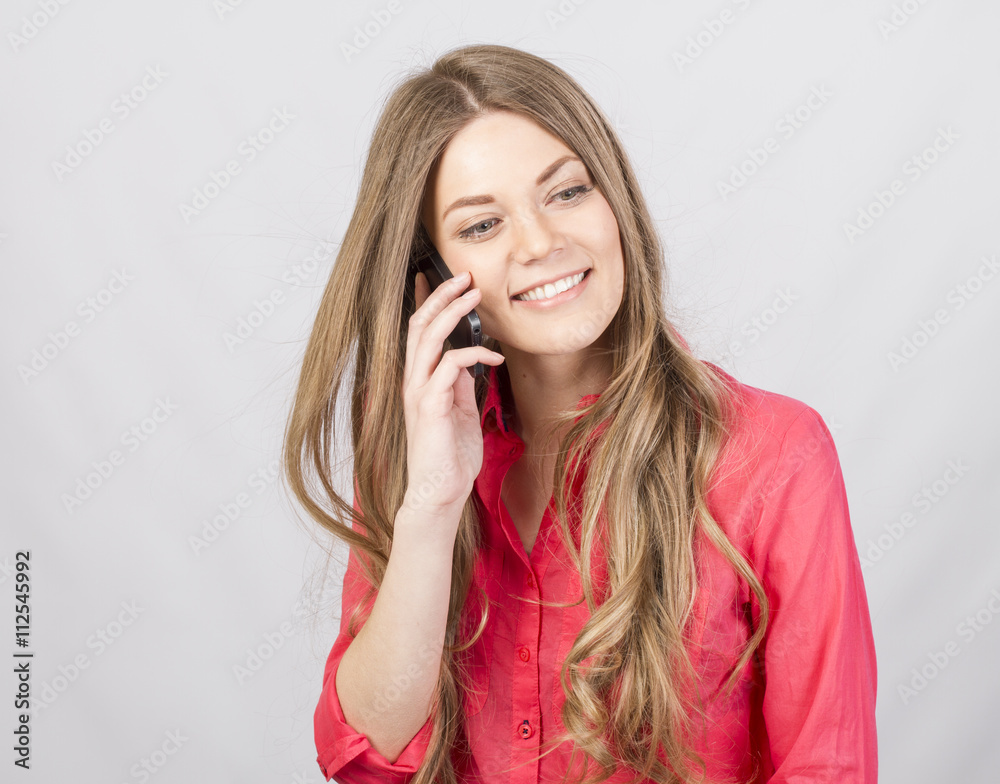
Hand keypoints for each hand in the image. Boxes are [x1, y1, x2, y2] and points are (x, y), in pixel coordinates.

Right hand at [400, 270, 504, 522]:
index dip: (430, 302)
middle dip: (442, 296)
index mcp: (420, 381)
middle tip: (465, 276)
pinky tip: (494, 356)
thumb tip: (467, 360)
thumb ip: (458, 385)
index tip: (447, 280)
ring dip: (452, 312)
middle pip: (420, 325)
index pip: (420, 332)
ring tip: (473, 295)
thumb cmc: (450, 457)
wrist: (440, 493)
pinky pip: (449, 367)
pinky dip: (473, 354)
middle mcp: (414, 382)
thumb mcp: (459, 412)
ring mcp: (419, 393)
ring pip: (429, 339)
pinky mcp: (430, 407)